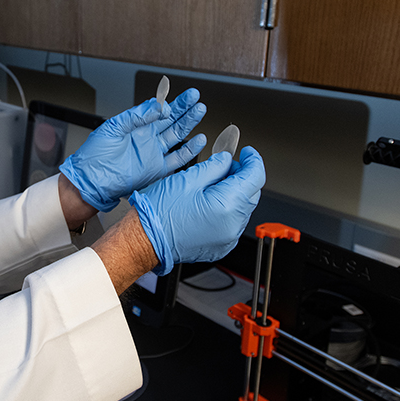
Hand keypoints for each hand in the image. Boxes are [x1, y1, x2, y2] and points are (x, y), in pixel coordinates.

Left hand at [58, 89, 206, 211]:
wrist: (91, 181)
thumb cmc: (95, 155)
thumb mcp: (113, 128)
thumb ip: (135, 116)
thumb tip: (156, 106)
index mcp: (136, 126)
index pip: (159, 110)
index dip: (173, 102)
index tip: (184, 95)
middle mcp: (147, 138)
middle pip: (172, 120)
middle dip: (185, 109)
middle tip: (196, 98)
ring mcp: (153, 153)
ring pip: (177, 135)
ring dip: (189, 124)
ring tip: (200, 111)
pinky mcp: (157, 169)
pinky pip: (177, 159)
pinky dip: (189, 150)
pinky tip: (198, 140)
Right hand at [128, 146, 264, 274]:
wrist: (144, 240)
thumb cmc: (159, 213)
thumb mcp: (188, 178)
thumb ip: (215, 166)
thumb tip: (226, 160)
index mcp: (227, 205)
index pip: (255, 177)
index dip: (253, 160)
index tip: (247, 153)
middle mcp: (232, 225)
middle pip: (251, 193)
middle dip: (242, 176)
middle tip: (225, 165)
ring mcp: (227, 239)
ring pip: (242, 209)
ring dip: (234, 194)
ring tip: (212, 185)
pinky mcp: (220, 247)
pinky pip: (232, 224)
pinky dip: (227, 210)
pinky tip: (209, 203)